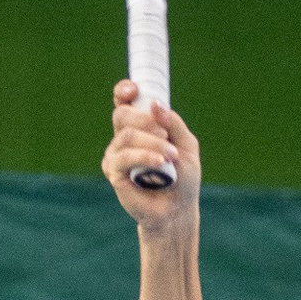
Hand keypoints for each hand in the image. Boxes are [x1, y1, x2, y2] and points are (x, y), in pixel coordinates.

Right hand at [101, 82, 199, 225]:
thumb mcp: (186, 144)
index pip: (123, 102)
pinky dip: (144, 156)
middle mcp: (124, 138)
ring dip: (153, 142)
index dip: (124, 91)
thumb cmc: (183, 176)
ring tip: (171, 156)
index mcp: (140, 126)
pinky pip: (124, 156)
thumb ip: (173, 123)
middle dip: (146, 119)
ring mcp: (116, 154)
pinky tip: (159, 162)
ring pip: (127, 135)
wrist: (179, 208)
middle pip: (122, 114)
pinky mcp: (114, 172)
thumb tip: (154, 104)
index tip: (133, 90)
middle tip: (166, 134)